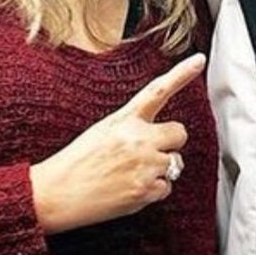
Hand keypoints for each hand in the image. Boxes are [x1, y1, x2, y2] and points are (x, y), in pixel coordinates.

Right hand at [30, 53, 204, 233]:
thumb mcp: (102, 131)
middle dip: (169, 142)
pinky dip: (153, 191)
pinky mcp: (145, 190)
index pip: (158, 90)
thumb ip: (132, 128)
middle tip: (149, 151)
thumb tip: (158, 138)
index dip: (181, 74)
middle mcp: (138, 139)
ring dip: (160, 169)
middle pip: (180, 133)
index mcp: (124, 119)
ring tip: (131, 173)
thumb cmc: (76, 163)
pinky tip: (130, 189)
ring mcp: (144, 165)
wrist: (56, 194)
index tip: (199, 60)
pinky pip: (166, 188)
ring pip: (175, 163)